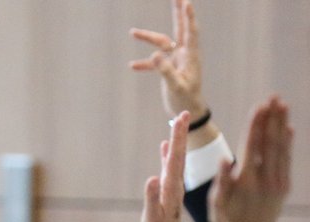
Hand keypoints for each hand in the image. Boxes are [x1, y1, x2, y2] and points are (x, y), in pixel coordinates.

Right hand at [130, 0, 207, 120]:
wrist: (189, 111)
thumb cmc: (186, 99)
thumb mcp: (175, 86)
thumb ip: (165, 70)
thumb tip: (155, 53)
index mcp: (190, 55)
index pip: (190, 31)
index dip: (188, 16)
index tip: (186, 2)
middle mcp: (184, 53)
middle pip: (180, 27)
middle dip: (177, 12)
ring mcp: (177, 59)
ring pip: (162, 43)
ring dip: (148, 38)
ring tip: (132, 32)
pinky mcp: (169, 68)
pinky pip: (155, 61)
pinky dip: (145, 63)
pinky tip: (132, 66)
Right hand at [140, 111, 189, 221]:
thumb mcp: (153, 219)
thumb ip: (152, 199)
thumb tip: (152, 178)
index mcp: (172, 188)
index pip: (177, 157)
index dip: (179, 137)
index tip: (183, 118)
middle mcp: (175, 185)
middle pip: (178, 154)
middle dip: (181, 134)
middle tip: (184, 113)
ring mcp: (172, 189)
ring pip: (175, 160)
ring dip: (175, 142)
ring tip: (176, 126)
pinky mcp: (167, 193)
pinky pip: (168, 169)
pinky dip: (167, 156)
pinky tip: (165, 149)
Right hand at [210, 96, 292, 221]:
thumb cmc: (227, 221)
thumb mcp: (217, 204)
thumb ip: (222, 181)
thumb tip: (225, 160)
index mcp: (246, 180)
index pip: (253, 145)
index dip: (256, 125)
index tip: (260, 106)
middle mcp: (265, 179)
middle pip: (270, 142)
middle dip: (271, 118)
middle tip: (274, 98)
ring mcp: (277, 182)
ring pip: (281, 148)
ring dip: (281, 125)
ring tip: (282, 106)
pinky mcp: (284, 186)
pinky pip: (287, 160)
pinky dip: (288, 143)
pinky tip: (288, 130)